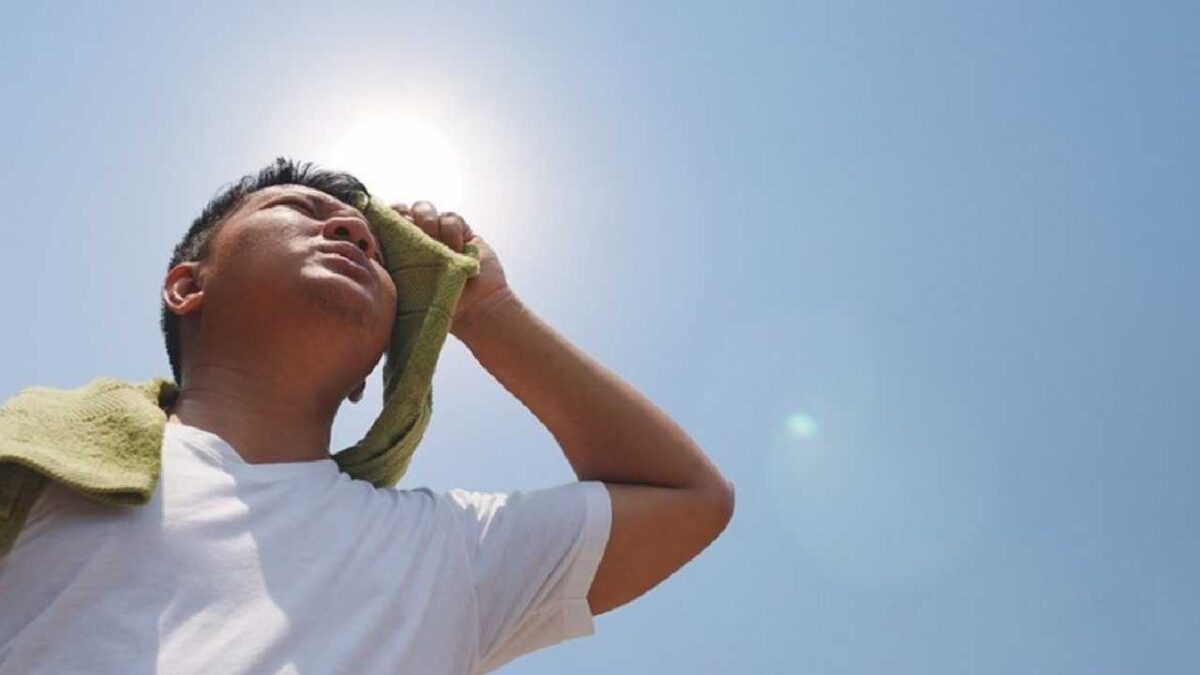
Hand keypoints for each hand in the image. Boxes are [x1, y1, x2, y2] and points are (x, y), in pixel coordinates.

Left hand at [389, 200, 513, 335]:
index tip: (384, 228)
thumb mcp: (401, 295)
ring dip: (427, 221)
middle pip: (400, 210)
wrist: (476, 311)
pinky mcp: (460, 232)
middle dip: (403, 215)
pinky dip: (451, 229)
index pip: (380, 225)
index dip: (380, 220)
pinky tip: (457, 249)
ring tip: (437, 243)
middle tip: (410, 230)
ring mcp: (437, 234)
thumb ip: (383, 276)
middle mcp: (415, 240)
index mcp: (395, 254)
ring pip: (423, 208)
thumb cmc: (436, 310)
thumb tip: (360, 261)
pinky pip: (450, 216)